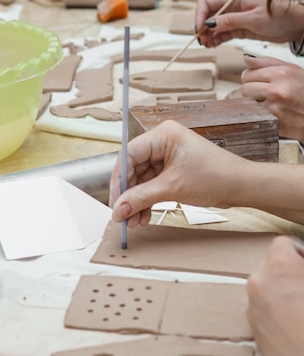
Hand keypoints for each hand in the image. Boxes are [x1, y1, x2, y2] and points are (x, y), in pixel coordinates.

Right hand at [109, 120, 246, 226]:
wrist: (241, 186)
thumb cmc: (215, 176)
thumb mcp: (172, 188)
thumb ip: (141, 198)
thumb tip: (118, 209)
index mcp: (163, 135)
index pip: (129, 155)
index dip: (119, 180)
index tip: (114, 201)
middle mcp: (163, 142)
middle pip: (133, 169)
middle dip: (128, 195)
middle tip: (122, 216)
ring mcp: (168, 156)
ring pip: (142, 180)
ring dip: (137, 201)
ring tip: (134, 221)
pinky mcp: (173, 170)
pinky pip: (152, 185)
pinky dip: (148, 200)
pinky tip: (144, 216)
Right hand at [195, 0, 302, 47]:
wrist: (293, 26)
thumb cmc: (279, 16)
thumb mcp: (253, 19)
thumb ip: (230, 21)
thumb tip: (209, 23)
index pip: (208, 2)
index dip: (200, 16)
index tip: (200, 30)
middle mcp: (232, 7)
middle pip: (208, 15)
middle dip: (202, 28)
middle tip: (203, 42)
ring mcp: (235, 18)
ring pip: (214, 26)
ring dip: (208, 36)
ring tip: (209, 45)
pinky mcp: (239, 29)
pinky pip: (222, 34)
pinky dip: (216, 40)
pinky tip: (214, 45)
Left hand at [242, 55, 303, 141]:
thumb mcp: (293, 70)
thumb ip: (268, 63)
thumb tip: (247, 60)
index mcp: (281, 74)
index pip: (247, 74)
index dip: (251, 78)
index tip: (258, 81)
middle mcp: (276, 91)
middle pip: (245, 90)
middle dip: (252, 91)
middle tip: (266, 93)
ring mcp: (274, 109)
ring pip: (249, 104)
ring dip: (257, 104)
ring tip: (273, 103)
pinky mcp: (273, 124)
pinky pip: (256, 117)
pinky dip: (262, 115)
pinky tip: (274, 113)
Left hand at [247, 236, 303, 355]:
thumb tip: (300, 272)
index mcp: (278, 267)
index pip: (282, 243)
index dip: (299, 252)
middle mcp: (258, 283)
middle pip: (271, 267)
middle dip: (289, 273)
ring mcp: (252, 307)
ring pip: (266, 289)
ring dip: (281, 293)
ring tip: (302, 309)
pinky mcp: (253, 329)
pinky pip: (263, 310)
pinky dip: (277, 312)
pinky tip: (296, 325)